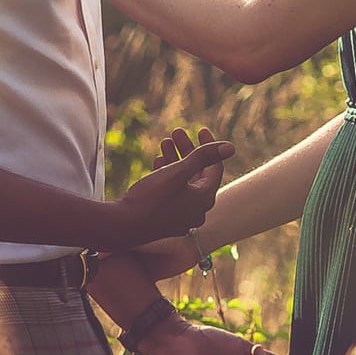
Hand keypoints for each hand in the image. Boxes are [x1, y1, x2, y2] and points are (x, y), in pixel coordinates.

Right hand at [110, 137, 233, 247]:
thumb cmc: (152, 198)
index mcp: (205, 198)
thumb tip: (231, 147)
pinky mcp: (167, 219)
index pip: (214, 167)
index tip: (199, 129)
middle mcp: (197, 210)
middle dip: (188, 151)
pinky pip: (173, 193)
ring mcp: (182, 216)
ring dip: (176, 161)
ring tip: (165, 142)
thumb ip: (204, 157)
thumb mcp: (178, 172)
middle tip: (176, 133)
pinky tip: (158, 161)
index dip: (209, 146)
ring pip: (184, 182)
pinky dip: (168, 176)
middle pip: (198, 174)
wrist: (124, 225)